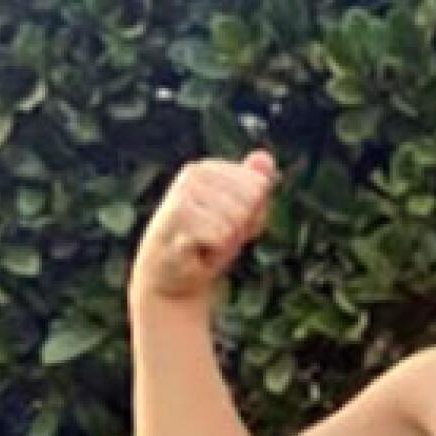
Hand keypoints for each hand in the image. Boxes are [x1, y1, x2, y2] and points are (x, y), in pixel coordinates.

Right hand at [130, 148, 278, 301]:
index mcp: (206, 169)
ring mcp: (182, 195)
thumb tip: (265, 156)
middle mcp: (192, 175)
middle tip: (216, 238)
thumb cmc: (207, 244)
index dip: (252, 214)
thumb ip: (256, 186)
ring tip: (205, 244)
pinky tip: (196, 252)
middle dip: (240, 229)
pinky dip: (215, 252)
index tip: (229, 224)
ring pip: (236, 219)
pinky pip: (221, 235)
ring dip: (227, 242)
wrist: (171, 278)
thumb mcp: (241, 214)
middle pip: (250, 202)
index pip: (260, 186)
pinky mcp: (176, 220)